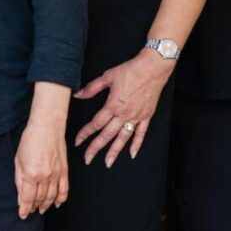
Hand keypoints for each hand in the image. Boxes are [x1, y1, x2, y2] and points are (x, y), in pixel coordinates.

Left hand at [15, 114, 68, 218]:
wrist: (47, 126)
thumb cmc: (30, 140)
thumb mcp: (18, 160)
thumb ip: (19, 181)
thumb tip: (20, 198)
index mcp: (31, 174)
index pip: (28, 198)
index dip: (25, 209)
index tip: (22, 215)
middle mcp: (45, 176)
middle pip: (40, 198)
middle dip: (34, 207)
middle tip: (31, 211)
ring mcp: (56, 174)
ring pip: (52, 196)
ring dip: (46, 205)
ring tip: (41, 209)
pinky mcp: (64, 170)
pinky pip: (64, 189)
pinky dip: (61, 198)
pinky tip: (57, 203)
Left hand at [73, 50, 171, 165]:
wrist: (153, 67)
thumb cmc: (131, 70)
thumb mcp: (108, 76)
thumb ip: (92, 88)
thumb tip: (78, 95)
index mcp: (113, 105)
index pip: (96, 124)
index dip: (85, 133)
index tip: (78, 141)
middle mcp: (124, 114)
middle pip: (107, 135)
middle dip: (96, 148)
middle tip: (88, 159)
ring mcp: (136, 116)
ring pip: (123, 138)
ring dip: (114, 151)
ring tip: (108, 163)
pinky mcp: (146, 116)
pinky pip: (141, 133)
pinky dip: (136, 145)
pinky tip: (131, 154)